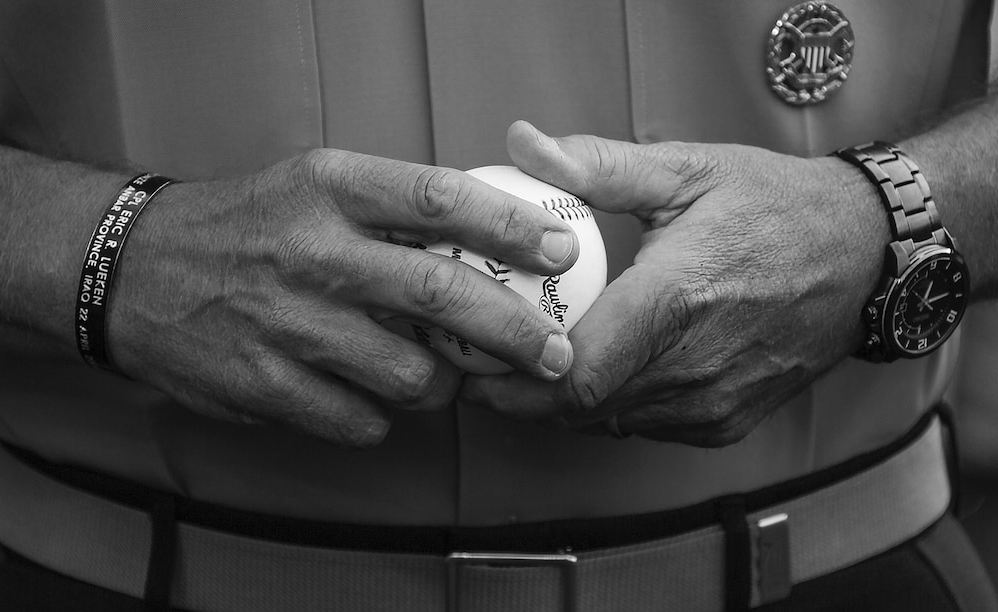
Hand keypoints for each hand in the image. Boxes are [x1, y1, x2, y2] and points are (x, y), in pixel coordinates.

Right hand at [106, 149, 577, 446]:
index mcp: (330, 188)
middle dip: (513, 331)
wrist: (132, 272)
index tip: (558, 252)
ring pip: (411, 375)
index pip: (439, 198)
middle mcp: (312, 252)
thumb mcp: (313, 184)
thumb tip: (490, 245)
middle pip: (440, 294)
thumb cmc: (245, 225)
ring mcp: (288, 324)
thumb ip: (392, 210)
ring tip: (433, 373)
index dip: (510, 227)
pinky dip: (380, 416)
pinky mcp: (266, 386)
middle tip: (554, 353)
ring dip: (442, 385)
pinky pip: (363, 421)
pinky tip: (364, 392)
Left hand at [462, 121, 887, 446]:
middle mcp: (694, 366)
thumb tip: (524, 144)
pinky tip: (599, 366)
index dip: (514, 385)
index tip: (473, 364)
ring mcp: (713, 403)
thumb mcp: (688, 170)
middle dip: (523, 394)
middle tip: (484, 363)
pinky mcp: (725, 422)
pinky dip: (611, 404)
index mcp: (676, 301)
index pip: (577, 375)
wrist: (863, 257)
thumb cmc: (775, 208)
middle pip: (581, 409)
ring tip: (531, 361)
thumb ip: (599, 165)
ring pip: (609, 422)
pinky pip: (644, 425)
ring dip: (565, 400)